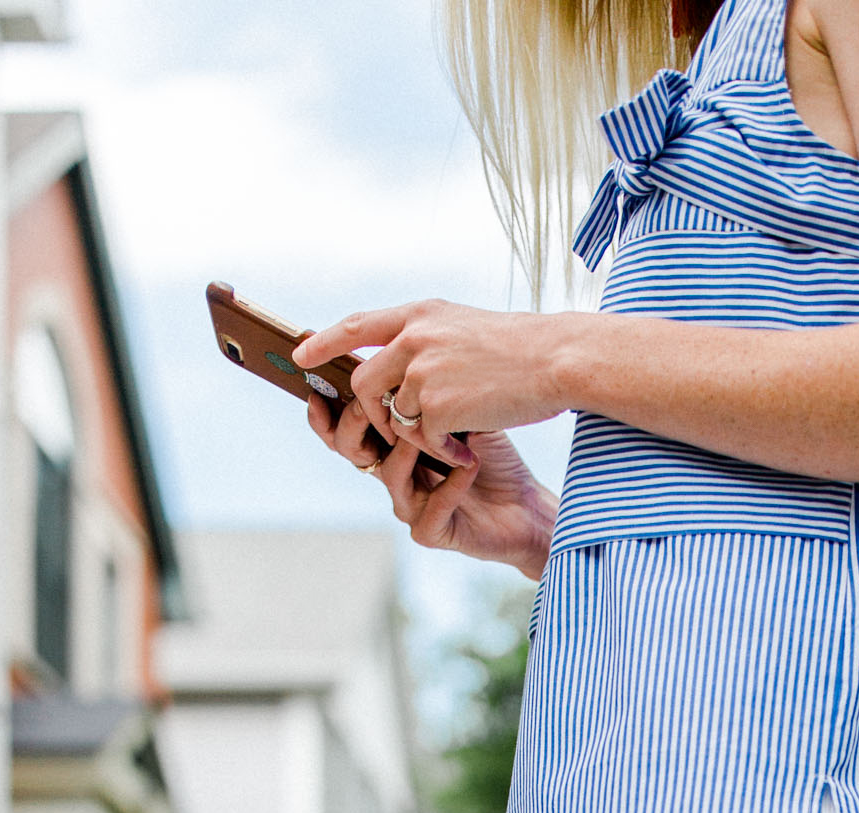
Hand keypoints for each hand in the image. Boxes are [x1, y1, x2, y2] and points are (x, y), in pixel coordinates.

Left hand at [296, 298, 569, 447]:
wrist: (556, 359)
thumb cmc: (523, 349)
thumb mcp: (466, 328)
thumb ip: (427, 340)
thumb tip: (399, 365)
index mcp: (420, 314)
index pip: (358, 326)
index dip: (327, 342)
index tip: (302, 355)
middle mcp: (413, 338)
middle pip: (367, 383)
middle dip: (375, 413)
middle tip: (397, 430)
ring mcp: (421, 371)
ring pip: (396, 417)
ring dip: (421, 436)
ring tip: (455, 440)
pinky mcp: (436, 405)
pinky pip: (423, 440)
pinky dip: (443, 452)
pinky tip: (468, 449)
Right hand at [304, 390, 557, 579]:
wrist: (527, 502)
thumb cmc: (494, 453)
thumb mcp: (461, 407)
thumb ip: (427, 384)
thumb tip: (401, 341)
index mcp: (390, 443)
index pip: (344, 423)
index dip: (326, 407)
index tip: (318, 379)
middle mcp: (392, 473)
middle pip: (350, 448)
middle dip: (357, 420)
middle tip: (374, 399)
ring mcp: (409, 505)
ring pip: (388, 474)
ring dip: (409, 446)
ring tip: (436, 430)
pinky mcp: (430, 532)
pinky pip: (429, 509)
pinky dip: (450, 485)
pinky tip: (469, 466)